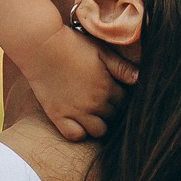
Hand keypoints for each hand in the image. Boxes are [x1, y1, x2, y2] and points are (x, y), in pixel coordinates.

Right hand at [15, 19, 127, 141]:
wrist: (41, 46)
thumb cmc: (73, 45)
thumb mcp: (101, 51)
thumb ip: (121, 67)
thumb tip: (139, 80)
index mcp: (107, 87)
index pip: (124, 102)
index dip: (121, 98)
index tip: (115, 93)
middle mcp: (94, 103)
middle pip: (113, 117)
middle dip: (112, 111)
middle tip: (103, 101)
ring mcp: (76, 112)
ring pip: (98, 131)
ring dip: (99, 124)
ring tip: (94, 114)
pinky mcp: (58, 115)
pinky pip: (74, 135)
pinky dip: (79, 132)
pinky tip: (78, 122)